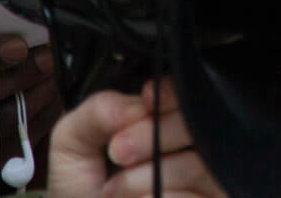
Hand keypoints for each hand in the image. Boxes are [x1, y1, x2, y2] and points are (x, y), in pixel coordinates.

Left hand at [49, 80, 223, 197]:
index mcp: (164, 122)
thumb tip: (138, 105)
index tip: (145, 101)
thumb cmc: (80, 192)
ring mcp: (207, 183)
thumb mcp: (72, 144)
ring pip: (200, 164)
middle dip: (155, 134)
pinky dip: (162, 197)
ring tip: (114, 190)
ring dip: (148, 175)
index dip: (171, 94)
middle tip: (117, 152)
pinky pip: (197, 197)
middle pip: (200, 124)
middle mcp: (194, 150)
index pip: (189, 93)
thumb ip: (96, 111)